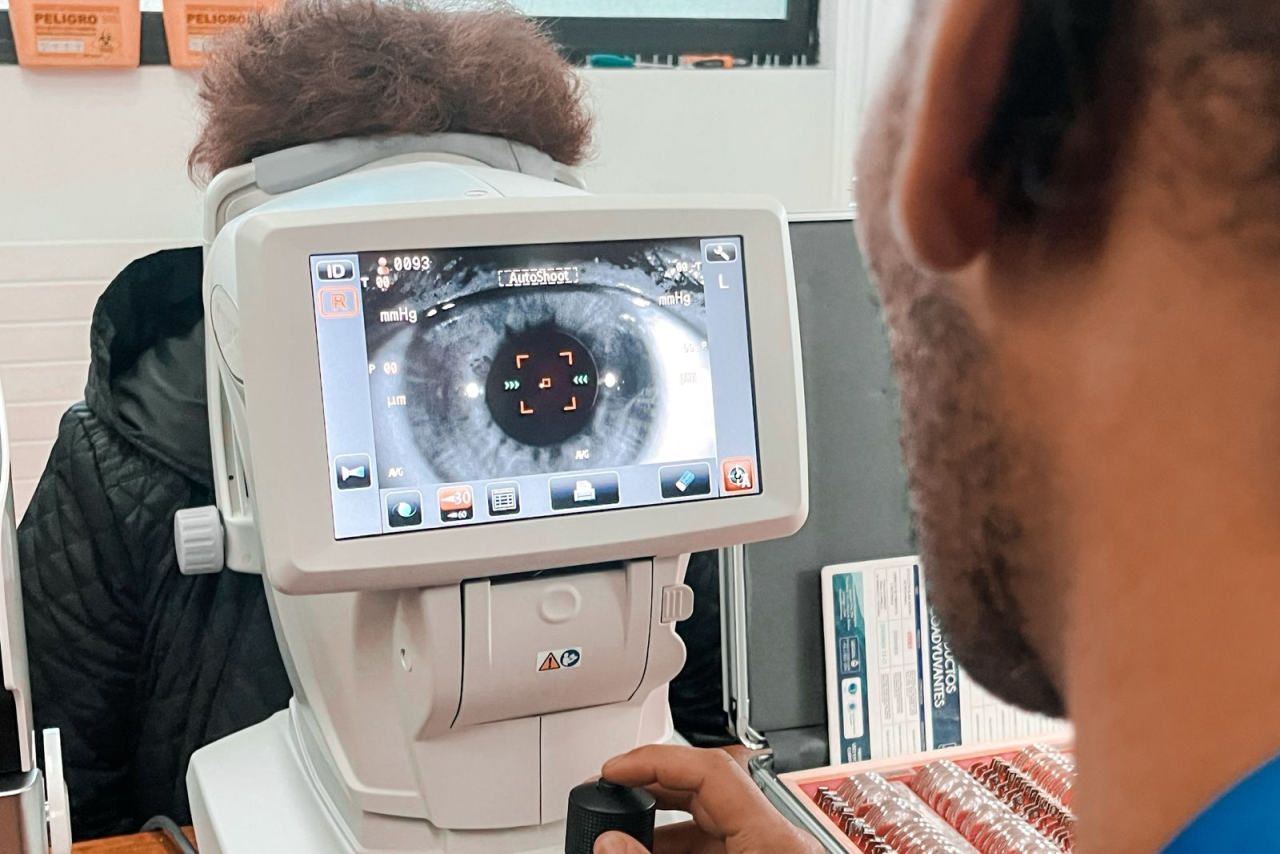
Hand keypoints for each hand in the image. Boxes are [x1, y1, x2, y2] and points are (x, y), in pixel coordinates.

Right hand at [592, 745, 821, 853]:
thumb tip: (610, 842)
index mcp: (773, 839)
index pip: (710, 769)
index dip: (656, 759)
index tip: (616, 768)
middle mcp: (780, 840)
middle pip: (708, 788)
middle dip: (652, 786)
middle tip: (610, 791)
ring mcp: (776, 851)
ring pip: (712, 819)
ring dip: (663, 821)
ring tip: (622, 830)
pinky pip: (721, 844)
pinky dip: (683, 843)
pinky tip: (650, 853)